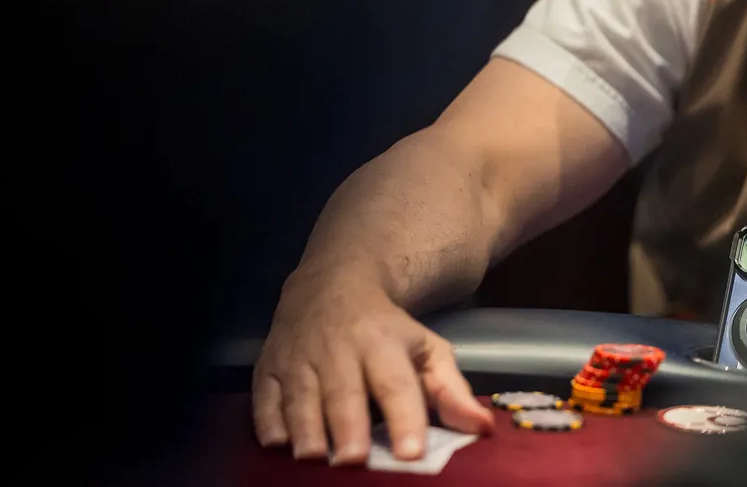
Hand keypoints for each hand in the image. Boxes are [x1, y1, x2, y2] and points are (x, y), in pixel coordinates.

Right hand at [252, 261, 492, 463]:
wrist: (330, 283)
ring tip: (314, 459)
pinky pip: (263, 395)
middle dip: (347, 427)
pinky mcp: (268, 366)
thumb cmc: (385, 330)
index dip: (405, 417)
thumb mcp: (425, 348)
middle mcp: (338, 349)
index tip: (411, 452)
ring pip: (300, 396)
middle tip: (353, 462)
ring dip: (306, 428)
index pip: (397, 383)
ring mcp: (298, 357)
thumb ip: (452, 391)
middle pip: (343, 392)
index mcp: (383, 343)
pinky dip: (268, 420)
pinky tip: (277, 444)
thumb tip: (483, 429)